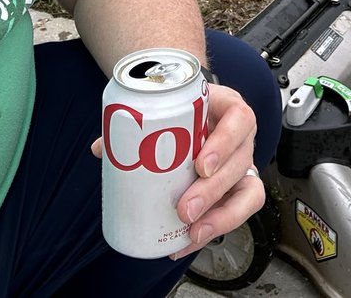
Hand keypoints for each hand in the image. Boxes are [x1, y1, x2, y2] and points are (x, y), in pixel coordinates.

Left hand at [90, 82, 262, 260]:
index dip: (225, 143)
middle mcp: (242, 138)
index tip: (200, 166)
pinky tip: (187, 241)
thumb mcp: (169, 109)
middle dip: (213, 191)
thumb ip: (137, 123)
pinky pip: (237, 212)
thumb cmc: (184, 112)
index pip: (240, 119)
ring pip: (248, 193)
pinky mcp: (238, 189)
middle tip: (185, 209)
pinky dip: (214, 229)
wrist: (194, 118)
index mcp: (229, 109)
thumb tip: (102, 148)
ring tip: (192, 232)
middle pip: (240, 163)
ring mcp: (242, 165)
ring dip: (221, 217)